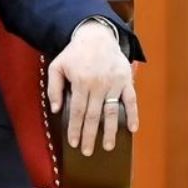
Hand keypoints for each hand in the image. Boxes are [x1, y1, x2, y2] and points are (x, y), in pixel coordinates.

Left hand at [47, 20, 137, 155]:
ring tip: (108, 146)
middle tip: (87, 152)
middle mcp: (98, 85)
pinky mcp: (126, 80)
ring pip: (112, 111)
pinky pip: (131, 100)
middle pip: (93, 116)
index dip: (75, 128)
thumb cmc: (74, 53)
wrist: (96, 36)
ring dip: (111, 131)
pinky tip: (133, 129)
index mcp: (81, 82)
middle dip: (90, 135)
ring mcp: (114, 83)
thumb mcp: (57, 66)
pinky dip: (133, 114)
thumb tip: (55, 109)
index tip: (73, 143)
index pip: (77, 111)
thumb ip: (54, 87)